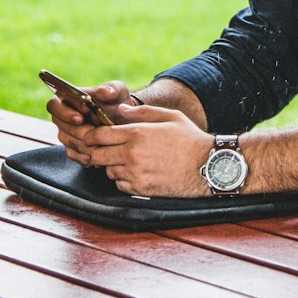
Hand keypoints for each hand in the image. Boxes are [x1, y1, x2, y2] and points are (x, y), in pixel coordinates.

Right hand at [47, 80, 136, 163]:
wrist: (124, 120)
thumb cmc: (117, 102)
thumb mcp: (118, 92)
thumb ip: (112, 89)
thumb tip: (104, 92)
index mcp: (68, 99)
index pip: (54, 105)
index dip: (65, 112)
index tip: (82, 116)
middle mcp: (63, 117)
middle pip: (62, 127)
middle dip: (81, 130)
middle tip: (98, 132)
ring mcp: (66, 134)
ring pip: (69, 142)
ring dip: (87, 143)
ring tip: (104, 142)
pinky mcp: (72, 149)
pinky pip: (75, 155)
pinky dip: (88, 155)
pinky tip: (101, 152)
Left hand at [78, 105, 213, 196]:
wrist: (207, 166)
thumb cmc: (190, 139)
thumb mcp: (170, 116)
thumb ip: (143, 111)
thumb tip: (121, 109)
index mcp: (137, 133)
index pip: (99, 135)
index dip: (90, 135)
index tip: (91, 136)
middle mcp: (132, 154)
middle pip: (97, 155)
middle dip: (96, 151)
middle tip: (103, 149)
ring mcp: (135, 173)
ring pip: (108, 170)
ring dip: (112, 165)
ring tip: (127, 159)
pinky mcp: (140, 188)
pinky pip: (119, 184)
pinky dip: (123, 178)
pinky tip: (137, 171)